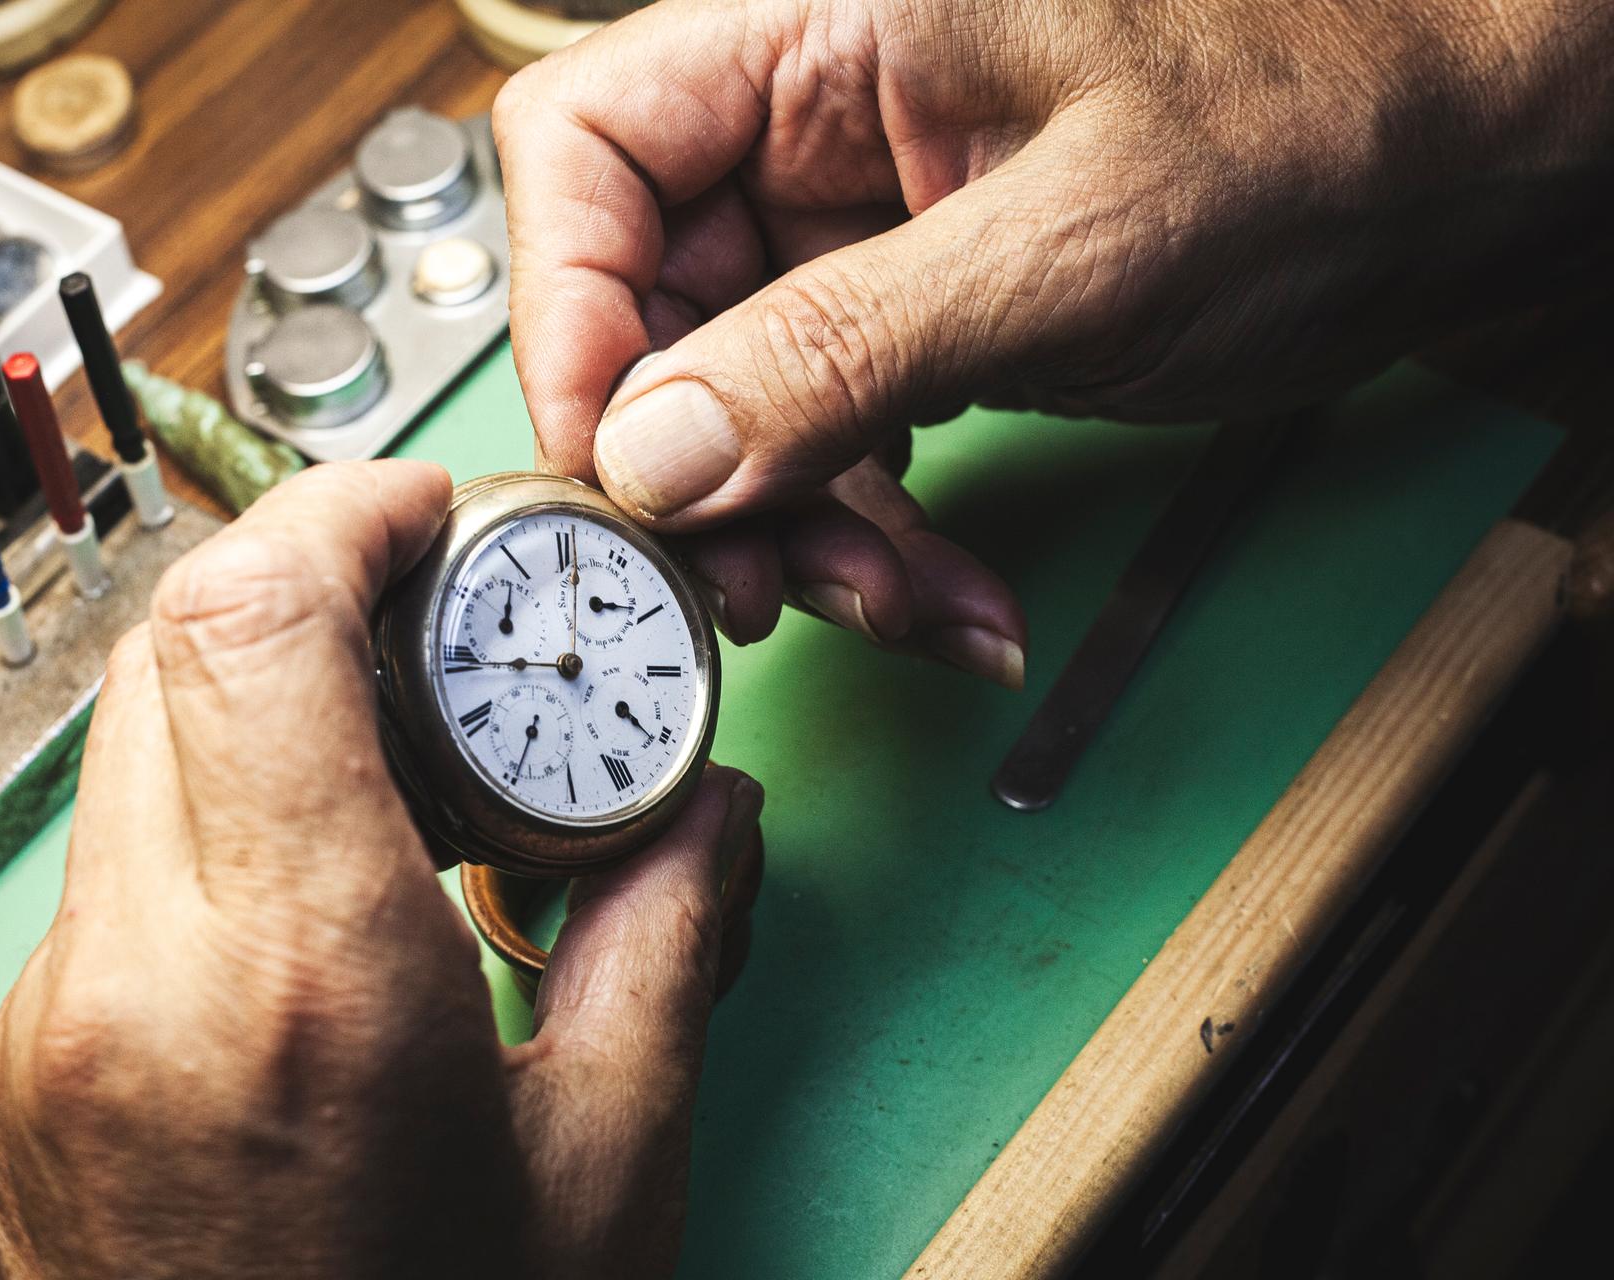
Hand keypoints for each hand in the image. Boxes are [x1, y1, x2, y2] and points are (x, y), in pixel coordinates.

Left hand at [0, 461, 764, 1278]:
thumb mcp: (606, 1173)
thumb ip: (663, 942)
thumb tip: (707, 808)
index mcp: (301, 988)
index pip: (250, 621)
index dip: (342, 514)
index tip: (431, 513)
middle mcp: (125, 990)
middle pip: (173, 652)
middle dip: (313, 599)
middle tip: (443, 644)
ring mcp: (29, 1040)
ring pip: (133, 757)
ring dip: (263, 719)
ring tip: (401, 799)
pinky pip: (105, 878)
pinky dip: (214, 837)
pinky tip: (316, 928)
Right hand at [496, 0, 1608, 683]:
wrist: (1456, 177)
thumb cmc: (1315, 127)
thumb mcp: (1071, 247)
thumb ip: (847, 345)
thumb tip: (656, 450)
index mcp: (823, 33)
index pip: (592, 148)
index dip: (571, 309)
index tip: (617, 463)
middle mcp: (814, 129)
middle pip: (647, 304)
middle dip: (698, 470)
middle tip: (754, 585)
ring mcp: (857, 237)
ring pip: (732, 405)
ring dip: (794, 532)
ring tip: (894, 603)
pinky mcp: (909, 327)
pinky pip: (828, 447)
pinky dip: (873, 539)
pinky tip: (946, 598)